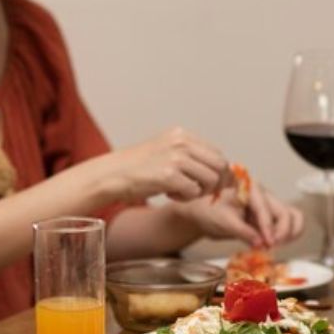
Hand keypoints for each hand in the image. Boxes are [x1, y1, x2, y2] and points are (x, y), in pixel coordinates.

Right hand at [105, 127, 229, 203]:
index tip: (213, 185)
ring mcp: (175, 158)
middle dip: (216, 184)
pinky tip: (169, 194)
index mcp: (182, 135)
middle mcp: (181, 143)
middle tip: (200, 192)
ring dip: (199, 192)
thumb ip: (189, 155)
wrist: (112, 174)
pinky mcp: (169, 175)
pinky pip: (194, 191)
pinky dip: (184, 198)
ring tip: (180, 191)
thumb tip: (220, 171)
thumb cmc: (138, 167)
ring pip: (211, 180)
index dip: (219, 173)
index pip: (217, 154)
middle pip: (220, 166)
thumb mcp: (166, 150)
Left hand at [178, 182, 304, 247]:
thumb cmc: (207, 210)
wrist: (199, 211)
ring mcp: (267, 205)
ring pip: (291, 217)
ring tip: (275, 245)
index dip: (268, 228)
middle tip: (272, 246)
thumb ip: (242, 231)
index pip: (266, 209)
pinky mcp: (268, 217)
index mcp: (251, 188)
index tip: (268, 243)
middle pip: (286, 212)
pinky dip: (285, 235)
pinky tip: (273, 244)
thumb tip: (261, 244)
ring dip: (289, 233)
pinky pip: (285, 224)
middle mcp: (263, 194)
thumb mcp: (223, 221)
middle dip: (283, 232)